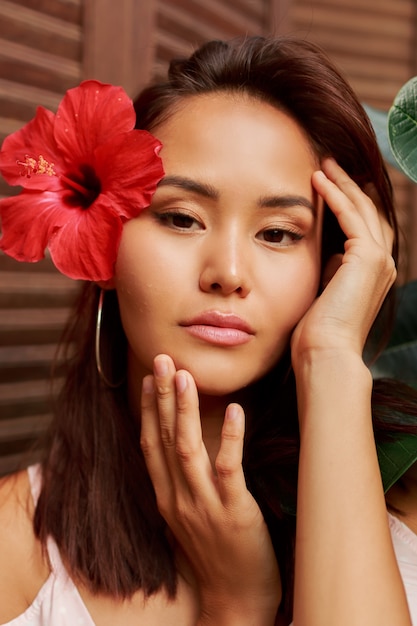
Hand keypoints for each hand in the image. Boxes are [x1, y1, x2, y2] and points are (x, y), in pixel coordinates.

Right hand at [140, 354, 280, 624]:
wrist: (236, 599)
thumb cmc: (215, 553)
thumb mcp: (190, 516)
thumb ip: (183, 483)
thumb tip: (182, 450)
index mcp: (166, 497)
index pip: (150, 445)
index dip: (147, 410)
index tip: (148, 378)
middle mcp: (178, 498)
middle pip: (164, 439)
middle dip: (161, 397)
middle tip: (161, 360)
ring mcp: (203, 505)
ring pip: (187, 448)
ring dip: (184, 410)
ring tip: (185, 376)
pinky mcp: (233, 512)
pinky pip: (228, 469)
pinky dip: (229, 438)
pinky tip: (234, 411)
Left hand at [291, 158, 395, 366]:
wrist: (324, 353)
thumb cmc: (317, 332)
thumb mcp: (325, 292)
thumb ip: (332, 272)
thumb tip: (328, 256)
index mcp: (372, 273)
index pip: (365, 226)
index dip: (348, 202)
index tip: (327, 183)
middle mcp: (382, 263)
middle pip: (368, 211)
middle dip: (348, 185)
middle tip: (327, 163)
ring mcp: (379, 260)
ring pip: (363, 208)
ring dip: (343, 184)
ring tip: (323, 164)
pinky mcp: (367, 258)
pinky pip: (351, 216)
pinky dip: (335, 196)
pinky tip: (318, 180)